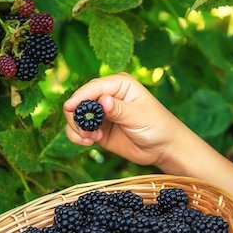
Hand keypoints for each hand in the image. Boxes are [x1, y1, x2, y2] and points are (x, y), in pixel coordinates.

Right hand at [63, 73, 186, 170]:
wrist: (162, 148)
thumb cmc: (157, 125)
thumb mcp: (138, 116)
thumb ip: (119, 109)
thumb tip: (102, 101)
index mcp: (120, 84)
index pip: (94, 87)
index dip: (80, 96)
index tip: (70, 107)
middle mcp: (107, 95)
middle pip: (80, 100)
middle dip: (77, 115)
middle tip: (85, 131)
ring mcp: (101, 113)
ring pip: (75, 115)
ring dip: (77, 128)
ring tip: (89, 139)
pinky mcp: (98, 128)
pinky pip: (79, 130)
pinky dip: (78, 136)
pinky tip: (89, 142)